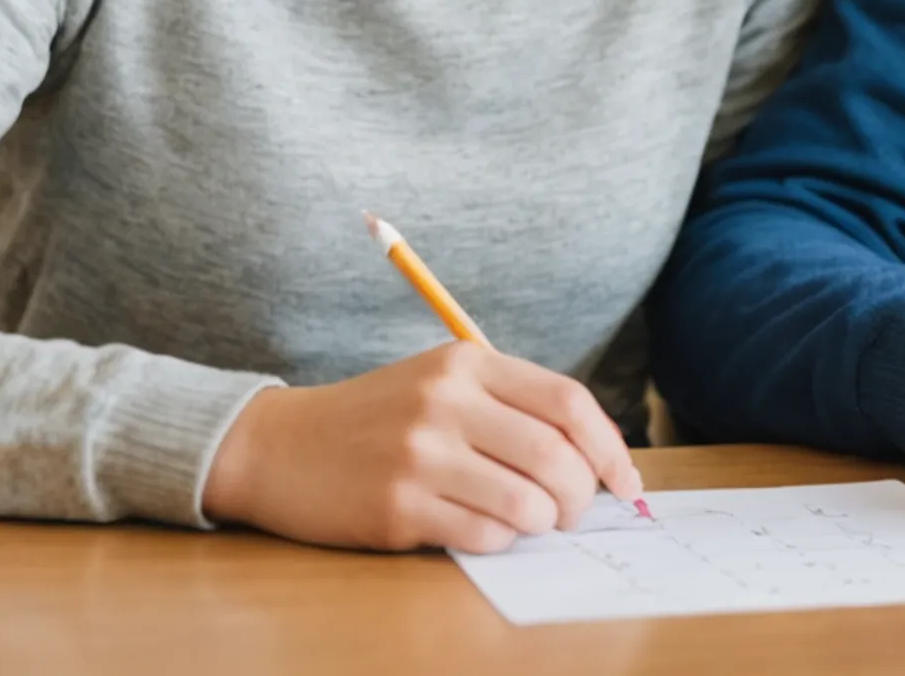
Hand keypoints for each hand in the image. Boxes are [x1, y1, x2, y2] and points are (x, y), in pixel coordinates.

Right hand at [200, 342, 646, 552]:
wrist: (279, 446)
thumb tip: (596, 457)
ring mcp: (419, 456)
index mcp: (467, 364)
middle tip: (573, 512)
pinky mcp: (396, 507)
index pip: (569, 403)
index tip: (626, 483)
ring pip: (525, 502)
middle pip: (556, 456)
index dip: (611, 448)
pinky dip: (498, 540)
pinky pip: (482, 535)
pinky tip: (480, 528)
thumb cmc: (378, 419)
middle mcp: (445, 403)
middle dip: (581, 496)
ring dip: (541, 522)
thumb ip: (512, 406)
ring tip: (528, 520)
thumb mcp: (442, 384)